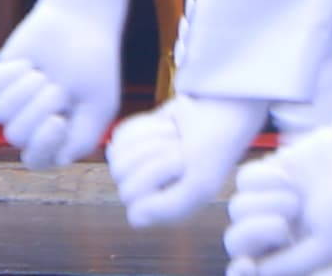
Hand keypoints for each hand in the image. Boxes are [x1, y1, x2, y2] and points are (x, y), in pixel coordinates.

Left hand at [0, 0, 128, 166]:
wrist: (80, 26)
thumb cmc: (94, 69)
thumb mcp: (99, 106)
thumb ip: (83, 138)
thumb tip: (58, 160)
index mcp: (57, 139)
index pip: (37, 160)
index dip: (42, 145)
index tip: (58, 120)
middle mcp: (31, 125)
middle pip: (16, 135)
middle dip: (38, 108)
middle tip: (58, 87)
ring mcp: (13, 103)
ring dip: (26, 90)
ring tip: (44, 74)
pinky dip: (13, 73)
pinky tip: (30, 63)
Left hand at [106, 93, 264, 225]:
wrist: (214, 114)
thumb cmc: (210, 152)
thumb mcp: (199, 185)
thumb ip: (170, 208)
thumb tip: (133, 217)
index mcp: (166, 212)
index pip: (133, 201)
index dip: (154, 175)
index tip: (182, 162)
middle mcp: (149, 195)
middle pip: (120, 175)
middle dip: (152, 153)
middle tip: (179, 147)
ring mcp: (138, 170)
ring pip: (117, 156)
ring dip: (150, 140)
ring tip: (175, 137)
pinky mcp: (131, 146)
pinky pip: (119, 136)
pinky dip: (144, 127)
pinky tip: (166, 128)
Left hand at [227, 94, 331, 275]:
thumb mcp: (329, 246)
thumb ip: (292, 263)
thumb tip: (256, 273)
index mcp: (296, 254)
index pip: (255, 267)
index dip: (243, 269)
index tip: (247, 263)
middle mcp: (280, 230)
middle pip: (238, 241)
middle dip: (255, 232)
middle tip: (282, 224)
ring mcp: (271, 201)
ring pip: (237, 209)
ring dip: (267, 203)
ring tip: (295, 197)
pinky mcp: (267, 173)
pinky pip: (243, 179)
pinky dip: (264, 178)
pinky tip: (287, 176)